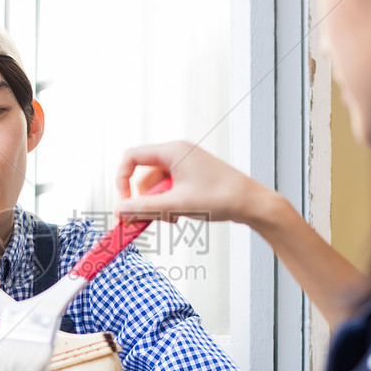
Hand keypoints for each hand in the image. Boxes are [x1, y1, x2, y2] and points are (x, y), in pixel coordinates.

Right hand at [115, 140, 269, 226]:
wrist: (251, 204)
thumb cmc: (222, 196)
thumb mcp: (177, 205)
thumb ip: (144, 208)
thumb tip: (119, 210)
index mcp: (172, 151)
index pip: (132, 157)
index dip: (122, 180)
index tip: (124, 201)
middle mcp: (177, 154)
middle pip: (143, 176)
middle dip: (143, 199)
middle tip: (144, 220)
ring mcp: (185, 166)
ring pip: (156, 187)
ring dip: (157, 205)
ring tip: (171, 218)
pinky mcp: (191, 178)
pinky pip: (169, 190)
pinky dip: (168, 205)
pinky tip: (179, 216)